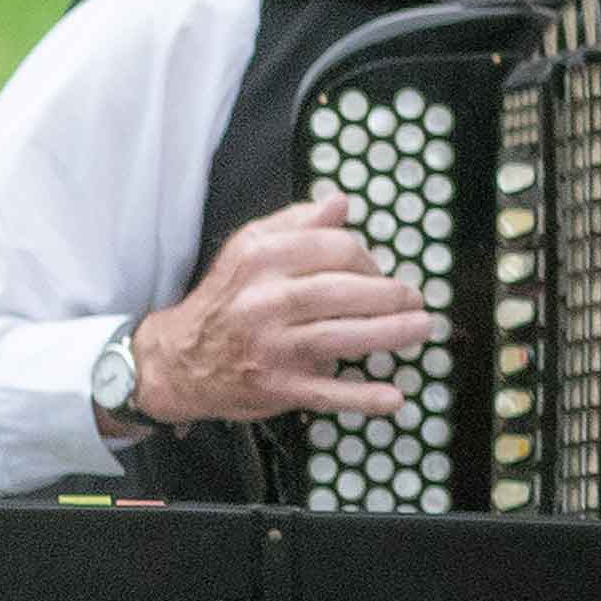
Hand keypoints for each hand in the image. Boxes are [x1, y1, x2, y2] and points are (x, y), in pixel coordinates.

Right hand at [128, 193, 432, 423]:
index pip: (332, 248)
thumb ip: (295, 223)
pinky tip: (395, 397)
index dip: (367, 258)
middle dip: (389, 294)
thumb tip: (341, 202)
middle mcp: (265, 300)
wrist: (179, 359)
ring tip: (421, 329)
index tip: (378, 271)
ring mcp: (272, 347)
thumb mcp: (249, 249)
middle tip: (415, 300)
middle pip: (342, 291)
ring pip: (342, 337)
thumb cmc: (227, 299)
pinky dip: (363, 397)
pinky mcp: (277, 387)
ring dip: (390, 334)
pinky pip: (327, 393)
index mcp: (261, 258)